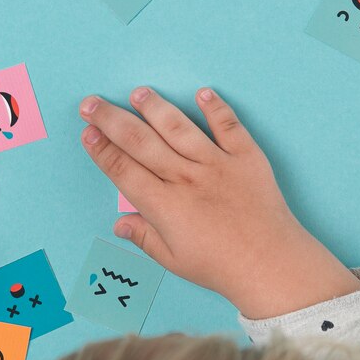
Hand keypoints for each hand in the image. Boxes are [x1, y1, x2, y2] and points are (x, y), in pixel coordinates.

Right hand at [79, 87, 359, 318]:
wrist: (272, 266)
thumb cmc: (221, 267)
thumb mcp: (174, 260)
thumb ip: (144, 237)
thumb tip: (119, 223)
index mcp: (165, 205)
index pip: (123, 170)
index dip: (101, 149)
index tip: (87, 132)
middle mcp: (186, 179)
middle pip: (140, 141)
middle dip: (111, 120)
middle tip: (91, 103)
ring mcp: (217, 164)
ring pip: (178, 127)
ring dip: (155, 107)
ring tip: (139, 92)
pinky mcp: (246, 157)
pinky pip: (228, 126)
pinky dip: (215, 108)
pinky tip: (201, 93)